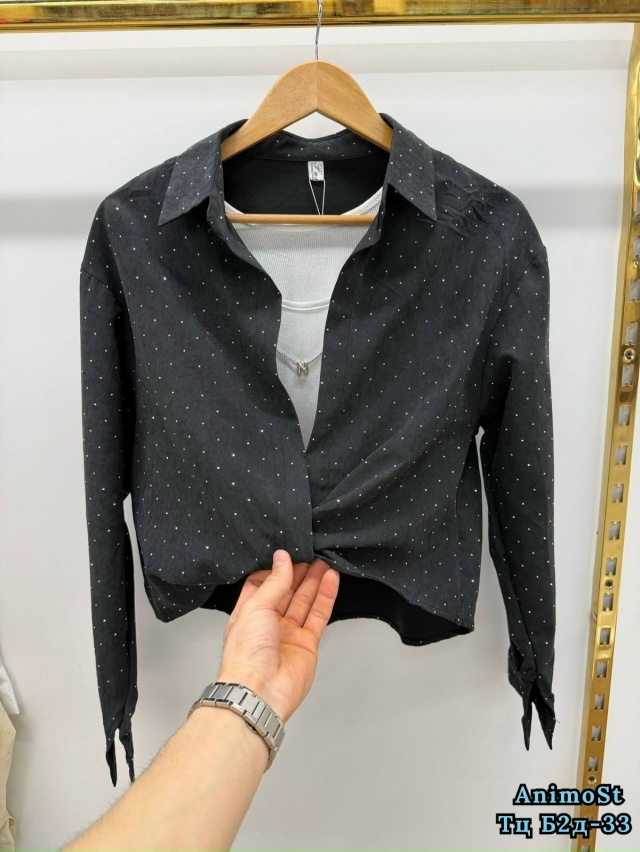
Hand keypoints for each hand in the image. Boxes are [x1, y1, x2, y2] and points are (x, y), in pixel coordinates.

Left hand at [216, 550, 339, 722]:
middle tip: (311, 553)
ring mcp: (289, 634)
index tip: (288, 553)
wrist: (260, 691)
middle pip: (287, 591)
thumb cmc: (246, 654)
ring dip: (315, 581)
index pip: (263, 584)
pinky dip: (326, 597)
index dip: (276, 569)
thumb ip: (274, 582)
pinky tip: (331, 580)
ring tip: (325, 561)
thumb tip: (282, 559)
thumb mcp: (256, 607)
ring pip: (305, 601)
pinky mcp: (307, 644)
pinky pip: (318, 616)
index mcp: (248, 613)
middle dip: (299, 572)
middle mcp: (268, 623)